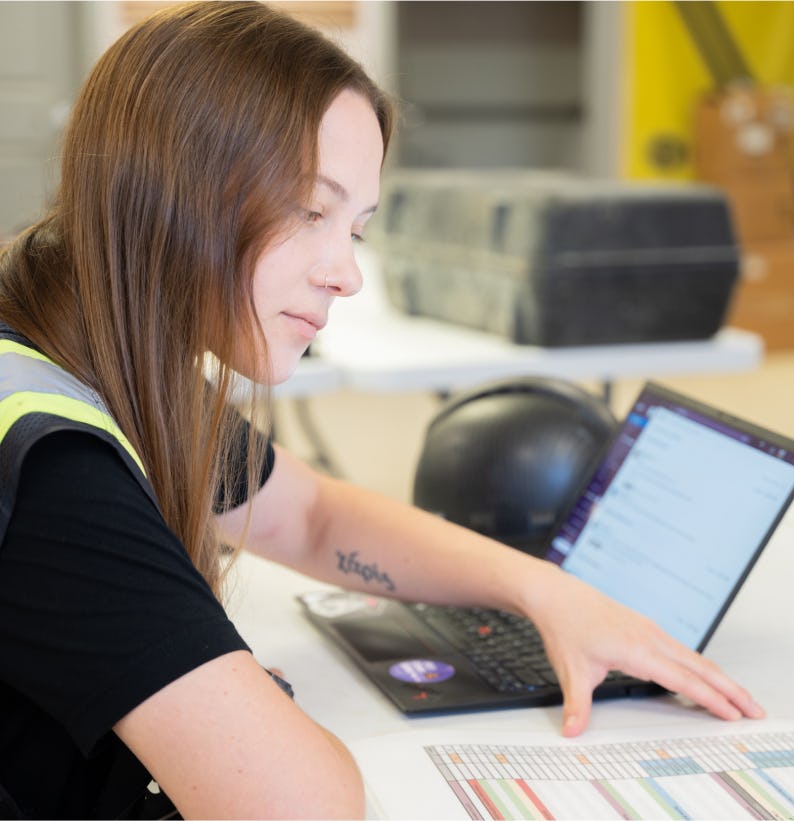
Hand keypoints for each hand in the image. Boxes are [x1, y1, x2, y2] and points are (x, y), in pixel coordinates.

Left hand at [524, 563, 764, 736]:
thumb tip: (572, 732)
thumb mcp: (570, 670)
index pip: (683, 680)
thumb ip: (577, 705)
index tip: (734, 716)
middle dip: (730, 689)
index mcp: (637, 649)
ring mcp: (650, 630)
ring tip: (740, 699)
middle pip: (700, 666)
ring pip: (694, 656)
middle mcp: (650, 637)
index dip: (710, 700)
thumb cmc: (565, 627)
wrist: (558, 595)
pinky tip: (705, 678)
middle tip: (756, 711)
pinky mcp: (646, 628)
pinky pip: (681, 650)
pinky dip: (701, 666)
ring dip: (719, 677)